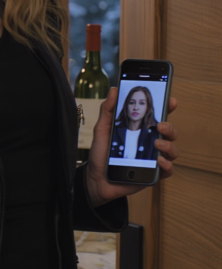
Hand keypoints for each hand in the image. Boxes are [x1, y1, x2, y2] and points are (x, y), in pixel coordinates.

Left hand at [85, 87, 178, 207]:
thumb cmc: (101, 154)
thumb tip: (114, 90)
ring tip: (157, 143)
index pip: (159, 116)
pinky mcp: (154, 174)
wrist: (95, 179)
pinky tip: (158, 161)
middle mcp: (151, 143)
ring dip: (169, 145)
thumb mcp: (102, 130)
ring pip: (173, 150)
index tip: (171, 101)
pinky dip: (167, 165)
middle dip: (170, 127)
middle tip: (160, 125)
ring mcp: (154, 159)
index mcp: (141, 130)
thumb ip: (108, 110)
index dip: (168, 107)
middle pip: (170, 132)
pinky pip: (169, 170)